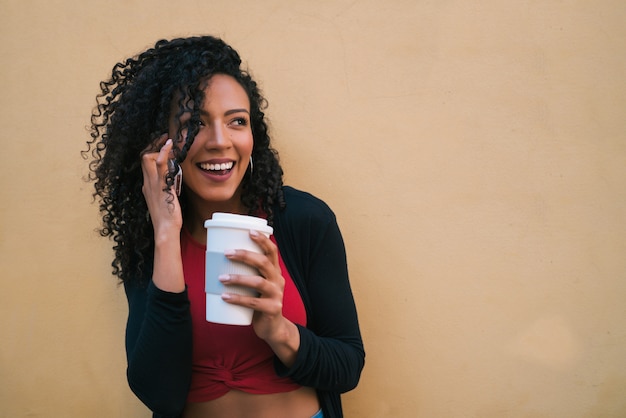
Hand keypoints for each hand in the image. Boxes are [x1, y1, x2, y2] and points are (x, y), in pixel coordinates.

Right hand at [141, 135, 182, 238]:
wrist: (165, 229)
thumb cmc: (167, 219)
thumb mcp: (164, 202)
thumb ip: (165, 191)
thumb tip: (172, 185)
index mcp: (147, 187)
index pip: (145, 165)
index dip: (151, 153)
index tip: (160, 146)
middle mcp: (147, 184)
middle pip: (143, 158)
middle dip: (152, 145)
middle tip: (163, 138)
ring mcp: (153, 184)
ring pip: (148, 158)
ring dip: (158, 146)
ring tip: (168, 140)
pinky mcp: (161, 185)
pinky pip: (160, 164)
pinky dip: (164, 152)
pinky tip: (169, 145)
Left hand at [220, 230, 299, 364]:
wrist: (273, 328)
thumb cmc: (259, 301)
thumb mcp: (257, 285)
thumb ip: (247, 273)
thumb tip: (219, 259)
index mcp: (275, 271)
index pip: (272, 251)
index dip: (263, 240)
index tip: (249, 231)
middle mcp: (278, 280)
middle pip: (263, 263)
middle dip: (245, 255)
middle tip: (227, 253)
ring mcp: (276, 295)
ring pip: (258, 282)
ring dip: (238, 278)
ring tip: (221, 277)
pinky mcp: (272, 309)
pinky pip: (253, 302)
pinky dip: (237, 299)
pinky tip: (224, 297)